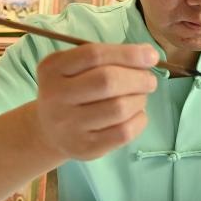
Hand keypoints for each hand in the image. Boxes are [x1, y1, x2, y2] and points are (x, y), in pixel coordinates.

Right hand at [34, 43, 158, 160]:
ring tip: (140, 97)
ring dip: (140, 100)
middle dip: (138, 78)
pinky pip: (123, 132)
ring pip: (119, 108)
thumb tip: (147, 56)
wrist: (49, 131)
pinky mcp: (84, 147)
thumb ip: (107, 58)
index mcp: (53, 68)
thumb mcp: (76, 67)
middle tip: (149, 81)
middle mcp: (56, 96)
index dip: (128, 53)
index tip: (151, 56)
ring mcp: (68, 125)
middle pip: (107, 81)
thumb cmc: (72, 91)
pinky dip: (139, 120)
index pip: (94, 55)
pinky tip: (136, 114)